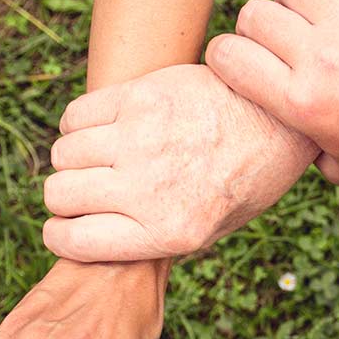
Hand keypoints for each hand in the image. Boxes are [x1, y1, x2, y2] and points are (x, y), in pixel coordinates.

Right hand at [42, 64, 318, 261]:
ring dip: (73, 160)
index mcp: (168, 232)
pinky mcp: (140, 97)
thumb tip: (92, 239)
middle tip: (87, 191)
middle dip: (65, 198)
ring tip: (100, 159)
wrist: (278, 121)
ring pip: (63, 154)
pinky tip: (104, 130)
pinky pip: (75, 116)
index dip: (60, 236)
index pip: (72, 241)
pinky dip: (78, 126)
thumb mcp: (210, 231)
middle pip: (59, 195)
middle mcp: (150, 189)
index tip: (66, 227)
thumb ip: (153, 239)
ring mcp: (142, 139)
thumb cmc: (244, 181)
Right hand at [205, 0, 338, 184]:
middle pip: (255, 15)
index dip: (227, 55)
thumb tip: (276, 147)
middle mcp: (320, 61)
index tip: (240, 61)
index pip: (227, 55)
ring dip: (299, 1)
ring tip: (319, 22)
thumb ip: (303, 150)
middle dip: (263, 27)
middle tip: (287, 44)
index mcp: (301, 102)